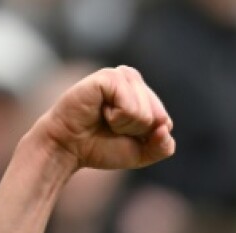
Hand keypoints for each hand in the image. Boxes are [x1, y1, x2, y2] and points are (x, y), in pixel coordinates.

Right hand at [33, 66, 174, 172]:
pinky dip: (116, 118)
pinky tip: (101, 111)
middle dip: (136, 131)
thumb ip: (163, 147)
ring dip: (125, 125)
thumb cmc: (102, 146)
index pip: (165, 121)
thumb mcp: (141, 153)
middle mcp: (133, 80)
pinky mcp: (108, 77)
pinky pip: (130, 106)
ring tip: (105, 119)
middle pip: (158, 117)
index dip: (146, 137)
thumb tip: (166, 127)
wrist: (69, 147)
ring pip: (145, 113)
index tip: (123, 134)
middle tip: (112, 127)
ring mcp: (121, 75)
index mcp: (144, 93)